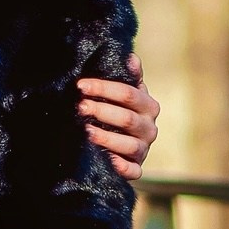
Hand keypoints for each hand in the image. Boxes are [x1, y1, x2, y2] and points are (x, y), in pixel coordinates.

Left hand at [80, 53, 160, 179]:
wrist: (124, 144)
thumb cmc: (121, 111)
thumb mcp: (126, 93)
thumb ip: (129, 76)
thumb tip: (130, 57)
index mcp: (148, 105)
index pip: (128, 93)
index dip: (104, 88)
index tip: (81, 85)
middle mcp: (150, 128)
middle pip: (126, 118)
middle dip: (101, 110)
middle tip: (79, 106)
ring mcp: (144, 149)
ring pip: (129, 144)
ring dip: (106, 137)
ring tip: (85, 131)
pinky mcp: (137, 167)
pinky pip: (133, 170)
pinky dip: (122, 167)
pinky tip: (108, 161)